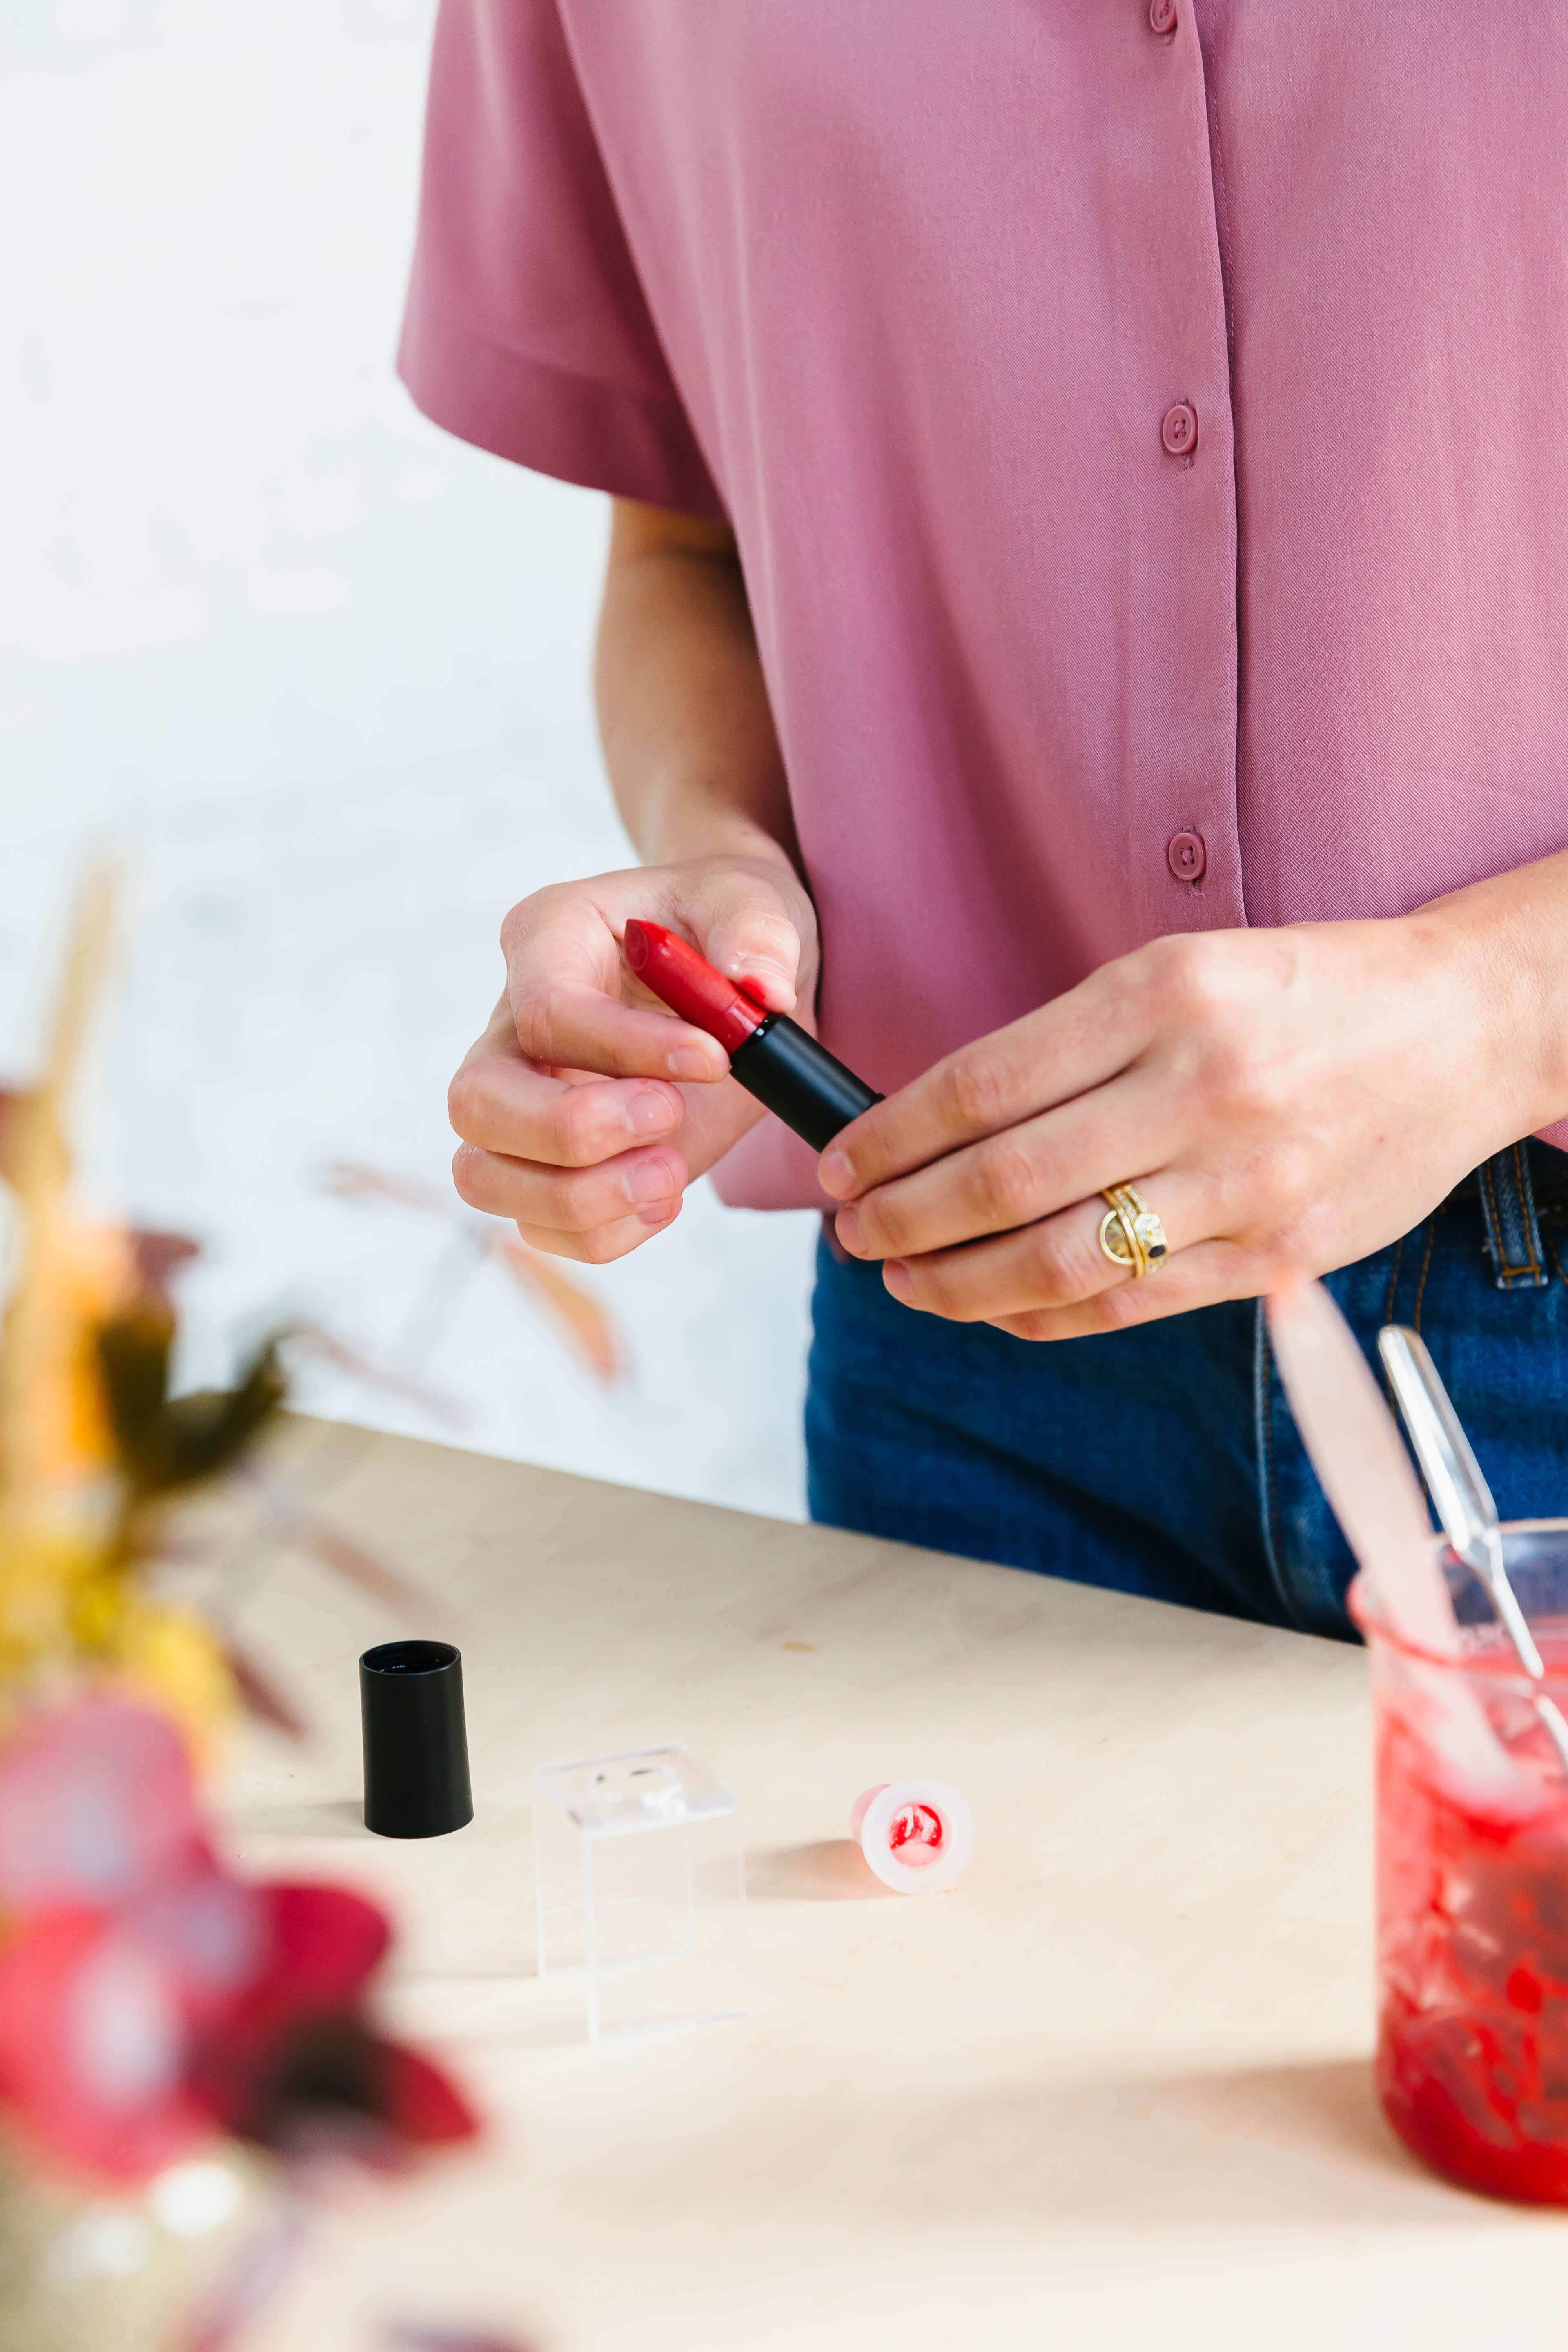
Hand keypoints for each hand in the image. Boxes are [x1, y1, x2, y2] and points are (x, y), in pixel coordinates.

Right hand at [449, 852, 816, 1261]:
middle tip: (671, 1116)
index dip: (626, 1048)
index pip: (547, 1012)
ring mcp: (520, 1102)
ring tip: (671, 1171)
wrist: (730, 974)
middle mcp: (511, 1027)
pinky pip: (540, 1227)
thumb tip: (762, 990)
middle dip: (573, 1131)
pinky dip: (604, 1232)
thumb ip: (757, 932)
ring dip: (581, 1197)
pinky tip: (665, 1195)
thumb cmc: (722, 926)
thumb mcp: (751, 901)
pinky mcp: (550, 1165)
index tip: (714, 1058)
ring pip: (483, 1176)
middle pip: (477, 1102)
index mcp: (546, 941)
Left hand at [818, 911, 1534, 1338]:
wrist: (1461, 1028)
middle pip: (1002, 1183)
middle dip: (902, 1219)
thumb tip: (944, 1123)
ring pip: (1058, 1261)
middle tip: (853, 1232)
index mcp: (1162, 997)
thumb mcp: (1181, 971)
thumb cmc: (1306, 993)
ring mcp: (1241, 1183)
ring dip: (957, 1283)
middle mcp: (1198, 1090)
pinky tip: (997, 1309)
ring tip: (905, 1280)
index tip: (841, 1164)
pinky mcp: (1276, 1255)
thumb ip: (1071, 1047)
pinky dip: (1044, 1317)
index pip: (980, 1086)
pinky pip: (1130, 1304)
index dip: (891, 1138)